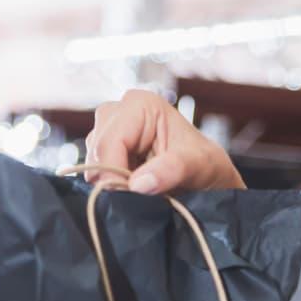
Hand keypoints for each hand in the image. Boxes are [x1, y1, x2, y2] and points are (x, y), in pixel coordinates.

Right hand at [85, 88, 245, 194]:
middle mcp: (120, 111)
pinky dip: (111, 184)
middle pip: (96, 149)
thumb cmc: (206, 165)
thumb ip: (171, 170)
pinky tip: (133, 187)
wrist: (208, 178)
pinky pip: (95, 170)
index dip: (113, 171)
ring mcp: (110, 130)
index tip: (129, 195)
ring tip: (142, 189)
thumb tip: (137, 184)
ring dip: (112, 181)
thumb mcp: (199, 165)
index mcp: (141, 105)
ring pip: (92, 161)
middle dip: (112, 176)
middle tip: (138, 194)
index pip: (110, 141)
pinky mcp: (107, 150)